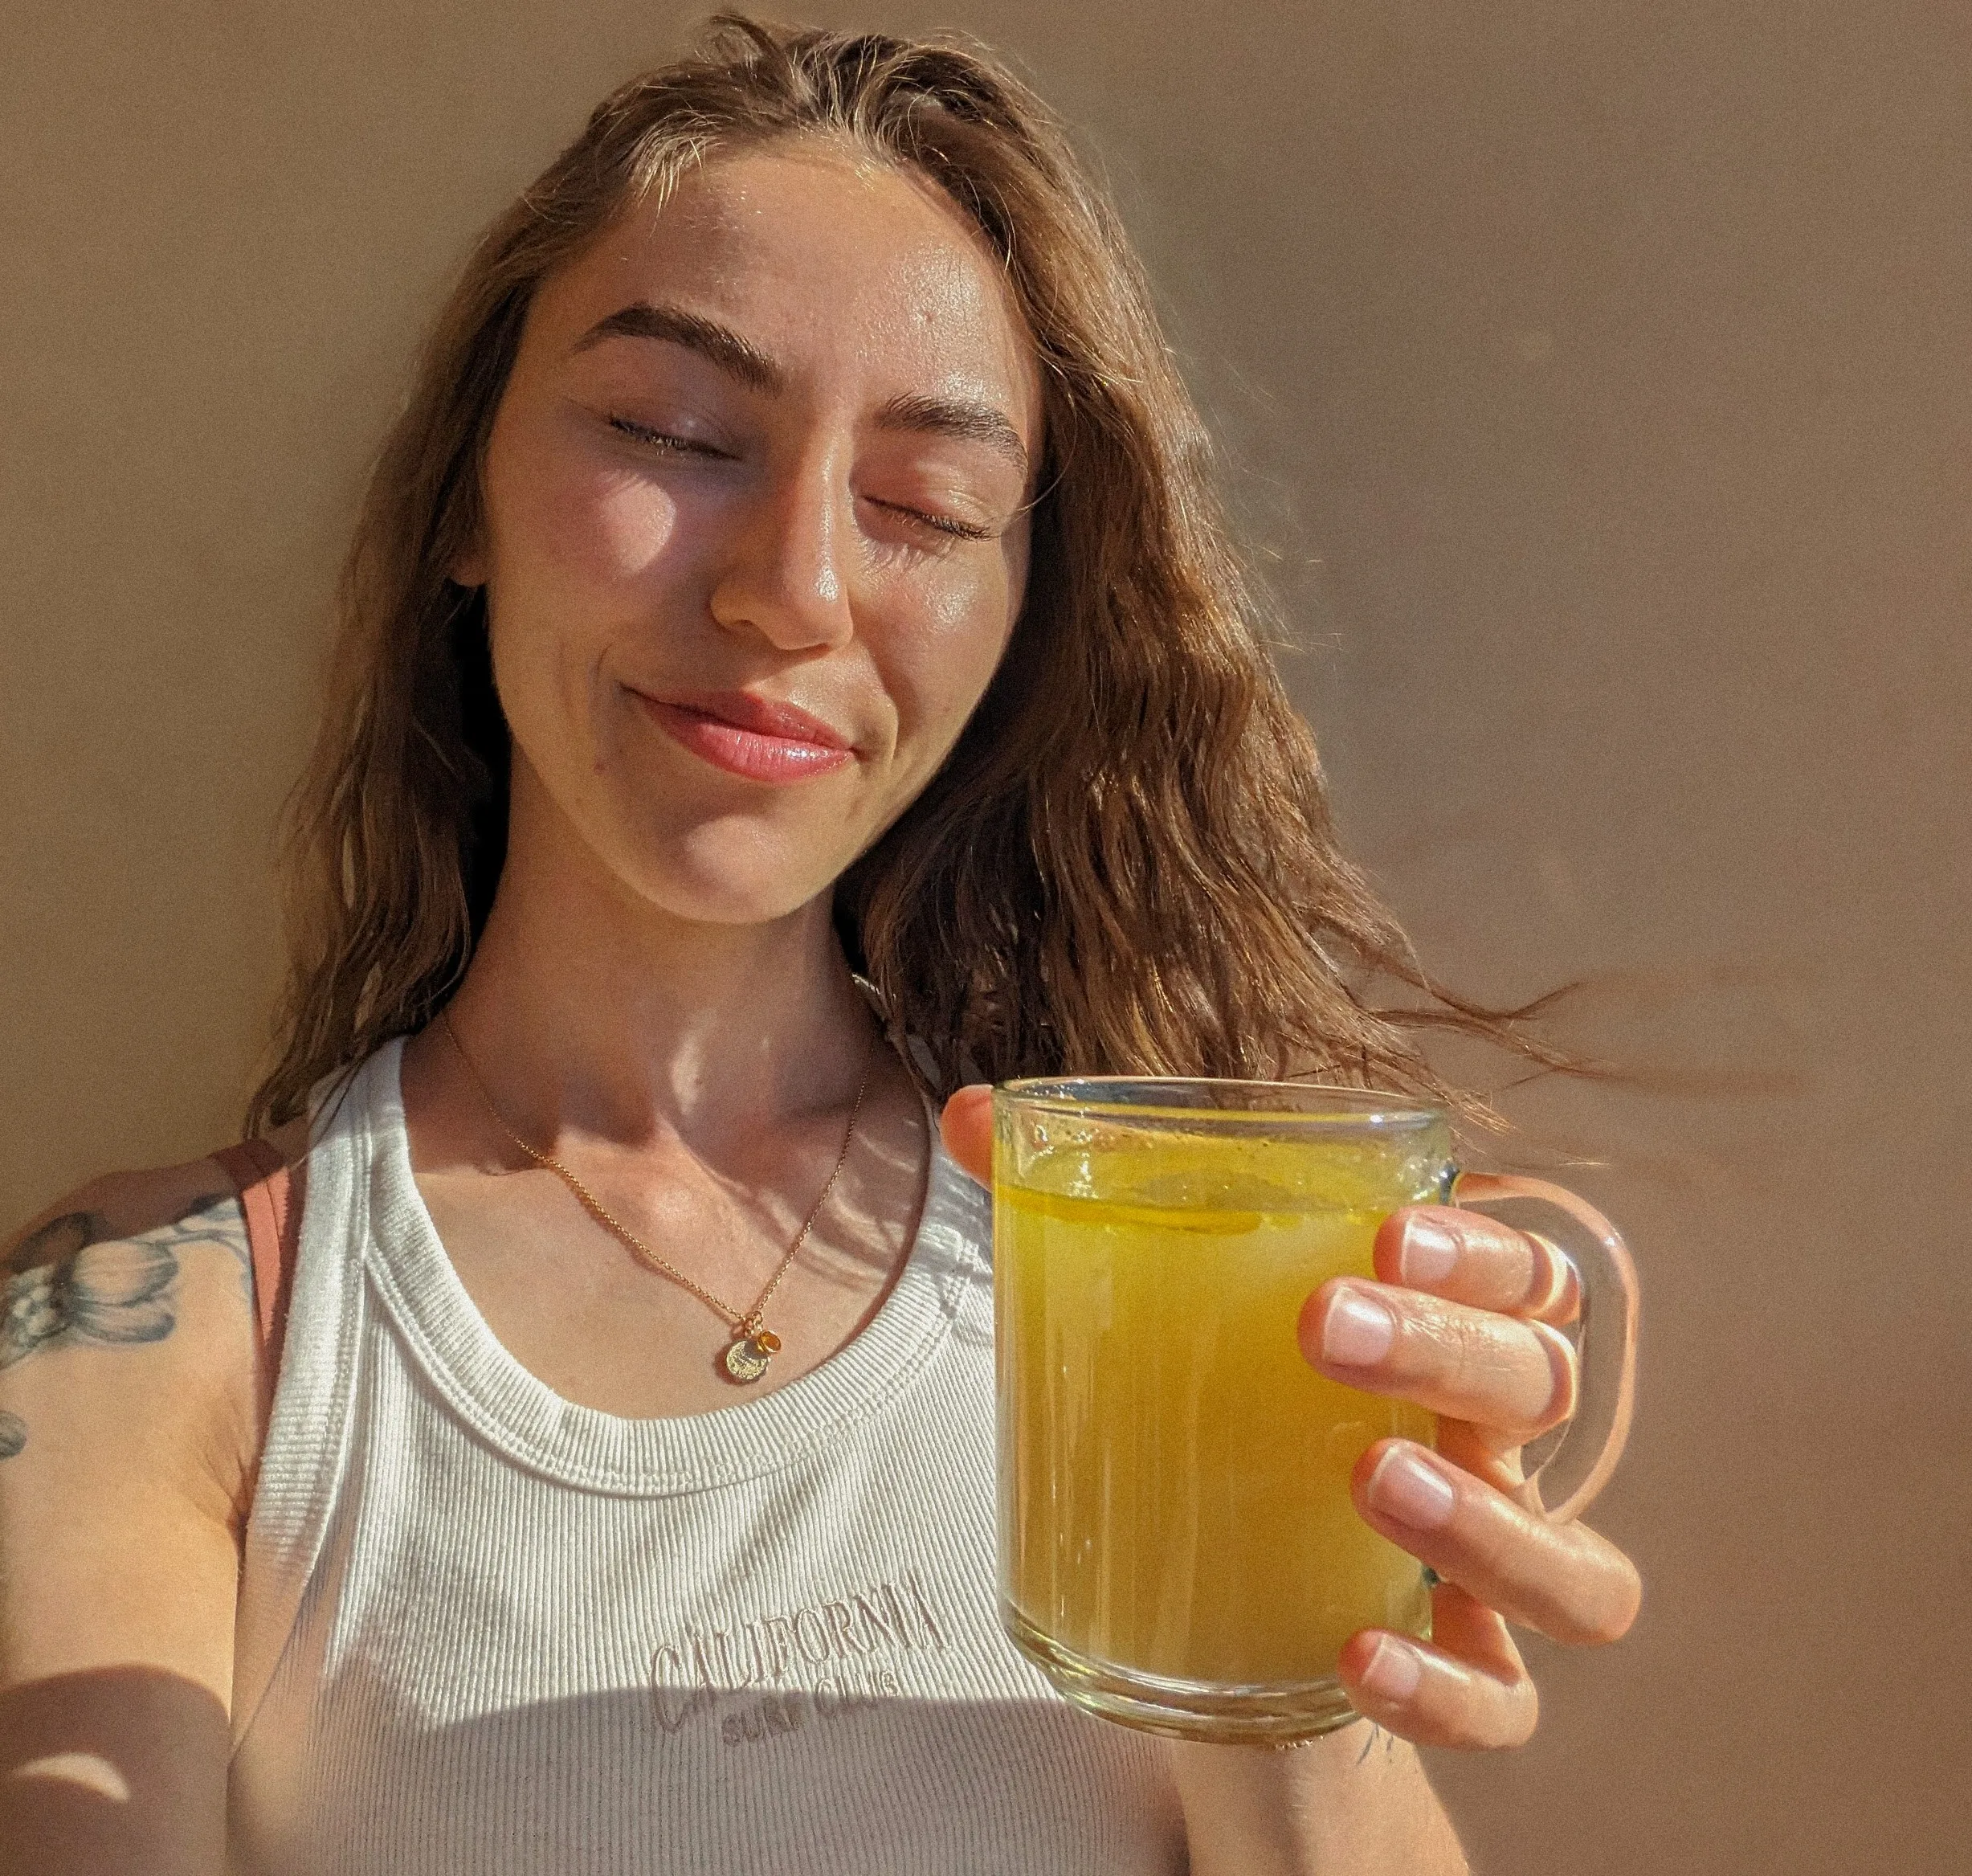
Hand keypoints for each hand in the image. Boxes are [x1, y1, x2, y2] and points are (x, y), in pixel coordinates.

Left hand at [939, 1087, 1641, 1751]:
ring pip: (1577, 1566)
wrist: (1222, 1643)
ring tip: (1369, 1479)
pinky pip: (1506, 1710)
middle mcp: (1484, 1459)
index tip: (1389, 1231)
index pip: (1527, 1278)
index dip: (1487, 1251)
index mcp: (1429, 1351)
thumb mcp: (1160, 1330)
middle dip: (1448, 1346)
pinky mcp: (1457, 1694)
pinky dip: (1447, 1686)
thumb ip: (1072, 1212)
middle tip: (1323, 1326)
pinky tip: (1356, 1654)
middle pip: (1542, 1386)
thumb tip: (965, 1112)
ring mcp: (1485, 1588)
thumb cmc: (1211, 1442)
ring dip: (1489, 1519)